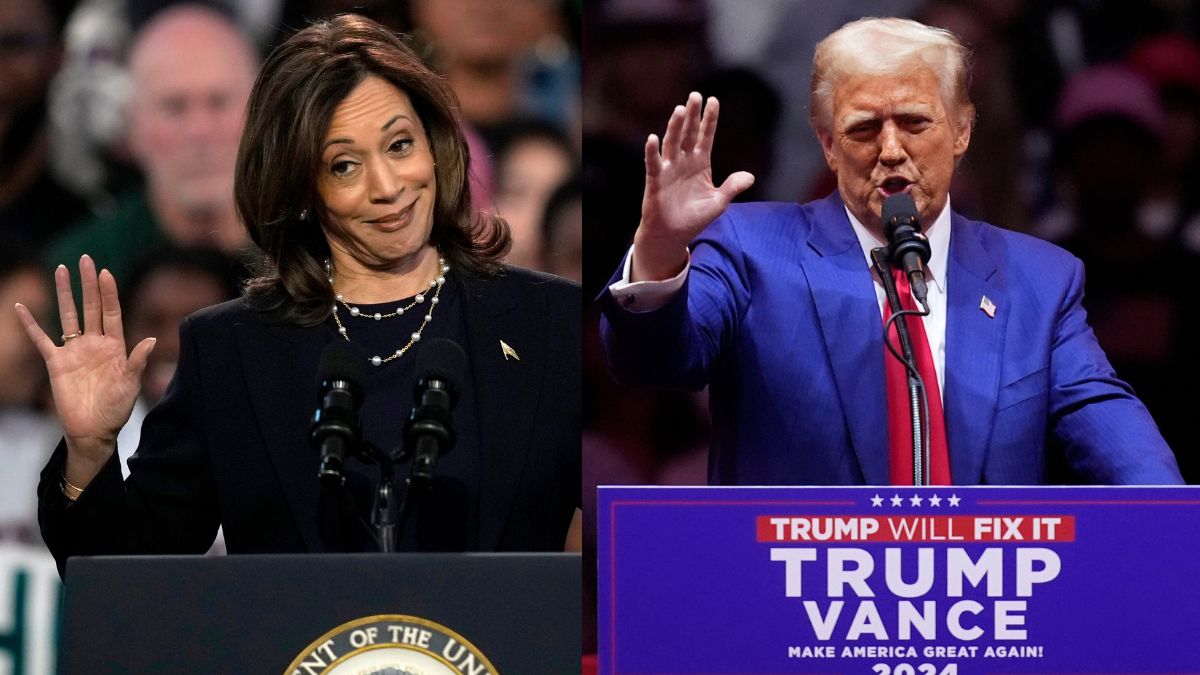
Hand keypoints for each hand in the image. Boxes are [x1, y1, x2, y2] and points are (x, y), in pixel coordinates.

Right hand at [15, 255, 154, 486]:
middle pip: (91, 307)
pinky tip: (21, 307)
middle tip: (85, 259)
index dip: (109, 293)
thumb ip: (137, 361)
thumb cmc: (116, 408)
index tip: (105, 272)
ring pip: (68, 316)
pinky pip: (41, 339)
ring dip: (65, 294)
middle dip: (88, 284)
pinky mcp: (56, 363)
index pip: (112, 312)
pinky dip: (31, 324)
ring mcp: (75, 351)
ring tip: (61, 270)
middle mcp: (95, 343)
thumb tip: (152, 340)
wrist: (93, 430)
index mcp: (115, 346)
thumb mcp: (131, 384)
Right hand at [632, 92, 754, 280]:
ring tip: (680, 110)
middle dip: (693, 115)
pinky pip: (654, 164)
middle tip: (695, 95)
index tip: (714, 100)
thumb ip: (732, 187)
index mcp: (700, 163)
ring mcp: (669, 170)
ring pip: (672, 144)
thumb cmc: (694, 218)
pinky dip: (652, 152)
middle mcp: (684, 162)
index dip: (710, 119)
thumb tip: (750, 176)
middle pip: (689, 134)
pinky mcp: (656, 182)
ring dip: (675, 127)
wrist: (673, 236)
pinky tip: (653, 138)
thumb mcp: (719, 203)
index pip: (706, 136)